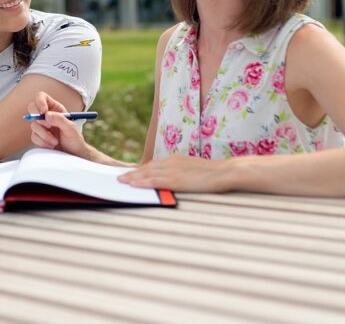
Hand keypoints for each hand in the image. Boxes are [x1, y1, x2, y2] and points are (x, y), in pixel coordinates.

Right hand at [27, 91, 91, 158]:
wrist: (73, 155)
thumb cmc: (75, 140)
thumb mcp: (71, 128)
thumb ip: (60, 119)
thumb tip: (46, 115)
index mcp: (55, 108)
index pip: (42, 97)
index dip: (40, 101)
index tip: (43, 111)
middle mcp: (46, 115)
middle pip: (32, 107)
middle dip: (38, 118)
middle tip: (48, 126)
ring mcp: (41, 126)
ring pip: (33, 125)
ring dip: (44, 135)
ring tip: (55, 141)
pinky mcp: (38, 136)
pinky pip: (34, 136)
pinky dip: (43, 142)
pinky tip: (51, 145)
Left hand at [118, 154, 235, 192]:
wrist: (225, 172)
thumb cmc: (214, 174)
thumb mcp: (194, 170)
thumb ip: (182, 173)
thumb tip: (174, 180)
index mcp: (176, 159)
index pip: (154, 164)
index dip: (141, 169)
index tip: (131, 173)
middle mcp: (172, 162)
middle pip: (147, 167)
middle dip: (133, 173)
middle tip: (120, 177)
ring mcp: (174, 170)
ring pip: (148, 173)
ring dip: (133, 177)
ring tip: (121, 181)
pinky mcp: (176, 179)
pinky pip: (155, 180)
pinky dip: (143, 182)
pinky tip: (133, 185)